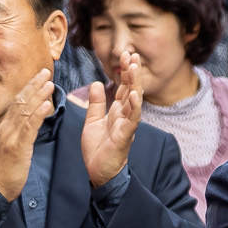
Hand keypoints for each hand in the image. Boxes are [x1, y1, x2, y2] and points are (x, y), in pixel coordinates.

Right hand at [0, 70, 56, 201]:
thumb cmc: (7, 168)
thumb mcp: (13, 146)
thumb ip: (20, 132)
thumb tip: (30, 120)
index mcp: (6, 127)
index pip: (17, 102)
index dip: (29, 87)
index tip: (40, 75)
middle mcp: (6, 128)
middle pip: (20, 101)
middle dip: (33, 85)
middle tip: (46, 70)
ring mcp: (10, 137)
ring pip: (24, 111)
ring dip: (37, 95)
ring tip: (49, 83)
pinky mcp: (17, 147)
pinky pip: (28, 128)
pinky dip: (37, 115)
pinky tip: (46, 106)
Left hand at [79, 48, 143, 188]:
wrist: (99, 173)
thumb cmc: (98, 149)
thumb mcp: (92, 121)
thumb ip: (95, 103)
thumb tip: (96, 83)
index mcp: (117, 112)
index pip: (123, 88)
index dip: (124, 72)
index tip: (125, 56)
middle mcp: (125, 116)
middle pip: (131, 90)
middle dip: (132, 73)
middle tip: (132, 54)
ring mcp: (127, 126)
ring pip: (134, 101)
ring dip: (135, 84)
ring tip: (135, 68)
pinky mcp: (125, 137)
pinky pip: (132, 120)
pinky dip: (134, 107)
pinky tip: (134, 95)